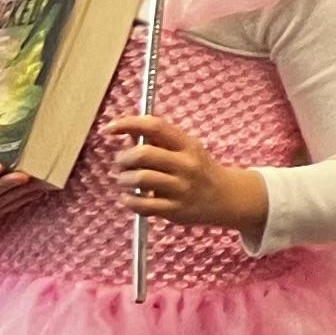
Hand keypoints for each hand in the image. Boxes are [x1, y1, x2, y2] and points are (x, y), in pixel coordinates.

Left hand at [118, 114, 266, 235]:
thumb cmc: (199, 170)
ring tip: (125, 180)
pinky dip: (129, 200)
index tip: (109, 129)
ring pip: (140, 178)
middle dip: (123, 158)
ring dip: (124, 179)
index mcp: (188, 145)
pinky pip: (142, 205)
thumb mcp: (186, 150)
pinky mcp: (175, 209)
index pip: (156, 127)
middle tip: (120, 163)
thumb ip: (158, 141)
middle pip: (144, 154)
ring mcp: (181, 188)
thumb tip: (125, 134)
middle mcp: (186, 164)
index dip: (128, 124)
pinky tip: (130, 198)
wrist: (226, 197)